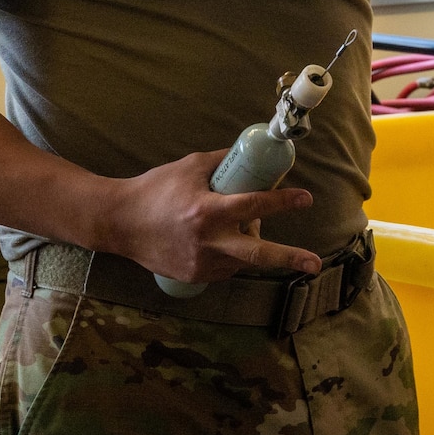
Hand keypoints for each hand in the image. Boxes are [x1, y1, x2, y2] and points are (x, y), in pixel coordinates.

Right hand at [95, 148, 320, 282]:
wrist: (118, 223)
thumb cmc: (155, 189)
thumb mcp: (191, 167)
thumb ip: (223, 163)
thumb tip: (253, 157)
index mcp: (206, 211)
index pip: (253, 205)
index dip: (282, 202)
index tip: (305, 199)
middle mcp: (207, 242)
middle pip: (257, 254)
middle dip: (289, 258)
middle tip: (315, 264)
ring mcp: (200, 263)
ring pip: (242, 259)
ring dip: (250, 243)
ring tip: (236, 223)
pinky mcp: (193, 277)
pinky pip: (225, 268)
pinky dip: (231, 254)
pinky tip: (219, 238)